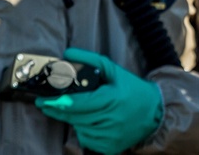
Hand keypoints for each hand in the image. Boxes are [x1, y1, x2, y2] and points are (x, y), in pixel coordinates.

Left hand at [35, 48, 163, 154]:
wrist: (155, 113)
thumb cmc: (133, 90)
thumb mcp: (114, 71)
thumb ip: (90, 60)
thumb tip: (68, 53)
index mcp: (112, 99)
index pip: (78, 104)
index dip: (58, 103)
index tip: (43, 100)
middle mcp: (111, 119)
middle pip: (74, 117)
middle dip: (58, 110)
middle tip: (46, 104)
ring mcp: (110, 136)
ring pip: (79, 128)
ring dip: (75, 120)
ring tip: (84, 110)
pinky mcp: (109, 148)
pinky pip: (87, 140)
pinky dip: (85, 130)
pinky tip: (93, 122)